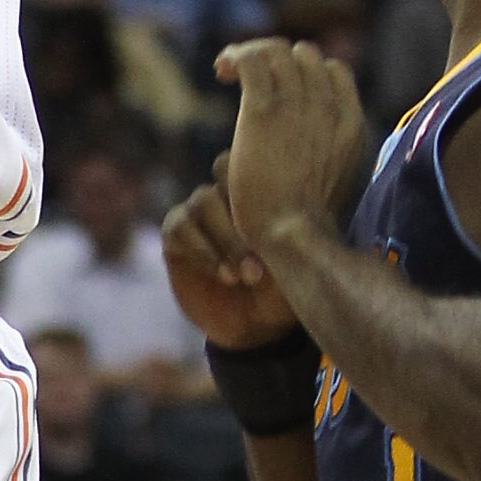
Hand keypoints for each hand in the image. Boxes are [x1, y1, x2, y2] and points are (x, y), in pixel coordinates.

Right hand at [160, 171, 300, 353]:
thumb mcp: (302, 261)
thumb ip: (300, 230)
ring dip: (225, 239)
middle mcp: (229, 192)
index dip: (263, 182)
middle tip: (262, 262)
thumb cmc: (287, 289)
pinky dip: (201, 251)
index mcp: (262, 188)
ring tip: (243, 276)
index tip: (282, 224)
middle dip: (244, 217)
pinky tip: (222, 275)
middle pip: (225, 172)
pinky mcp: (178, 233)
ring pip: (203, 201)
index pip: (254, 155)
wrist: (256, 325)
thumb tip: (300, 210)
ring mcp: (201, 211)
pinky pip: (180, 226)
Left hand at [219, 36, 369, 266]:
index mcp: (352, 124)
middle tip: (249, 79)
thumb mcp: (337, 182)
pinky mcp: (263, 112)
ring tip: (228, 70)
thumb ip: (332, 155)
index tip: (282, 88)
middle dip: (277, 59)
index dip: (305, 72)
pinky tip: (221, 71)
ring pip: (277, 51)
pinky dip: (234, 57)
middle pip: (305, 55)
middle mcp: (329, 107)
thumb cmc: (308, 225)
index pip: (333, 71)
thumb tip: (318, 149)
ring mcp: (298, 105)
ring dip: (251, 54)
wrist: (295, 236)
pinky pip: (251, 60)